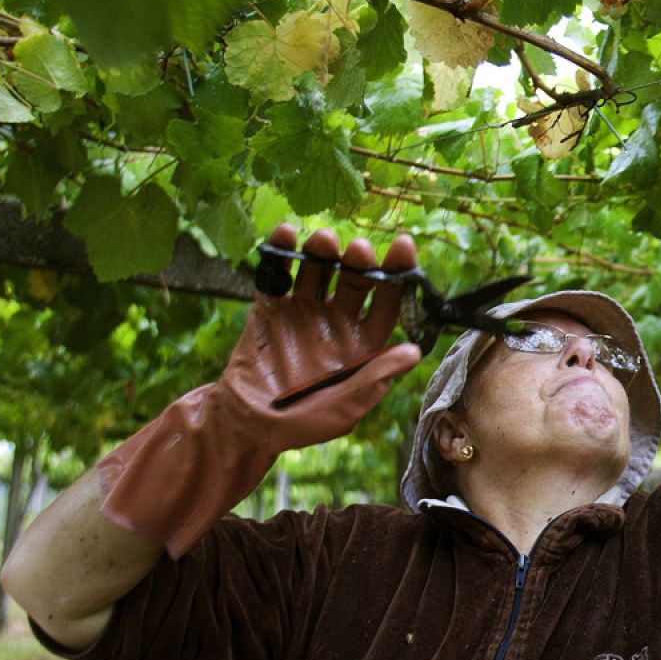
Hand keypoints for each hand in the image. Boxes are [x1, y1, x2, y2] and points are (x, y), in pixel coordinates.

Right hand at [220, 225, 421, 450]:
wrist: (246, 426)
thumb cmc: (303, 423)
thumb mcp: (346, 408)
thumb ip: (375, 378)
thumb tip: (414, 352)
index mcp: (364, 343)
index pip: (388, 302)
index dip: (398, 274)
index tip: (403, 246)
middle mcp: (338, 322)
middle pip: (355, 280)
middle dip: (359, 260)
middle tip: (357, 249)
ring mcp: (304, 312)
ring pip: (319, 271)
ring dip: (324, 251)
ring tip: (324, 241)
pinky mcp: (270, 308)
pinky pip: (277, 275)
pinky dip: (281, 252)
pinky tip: (287, 234)